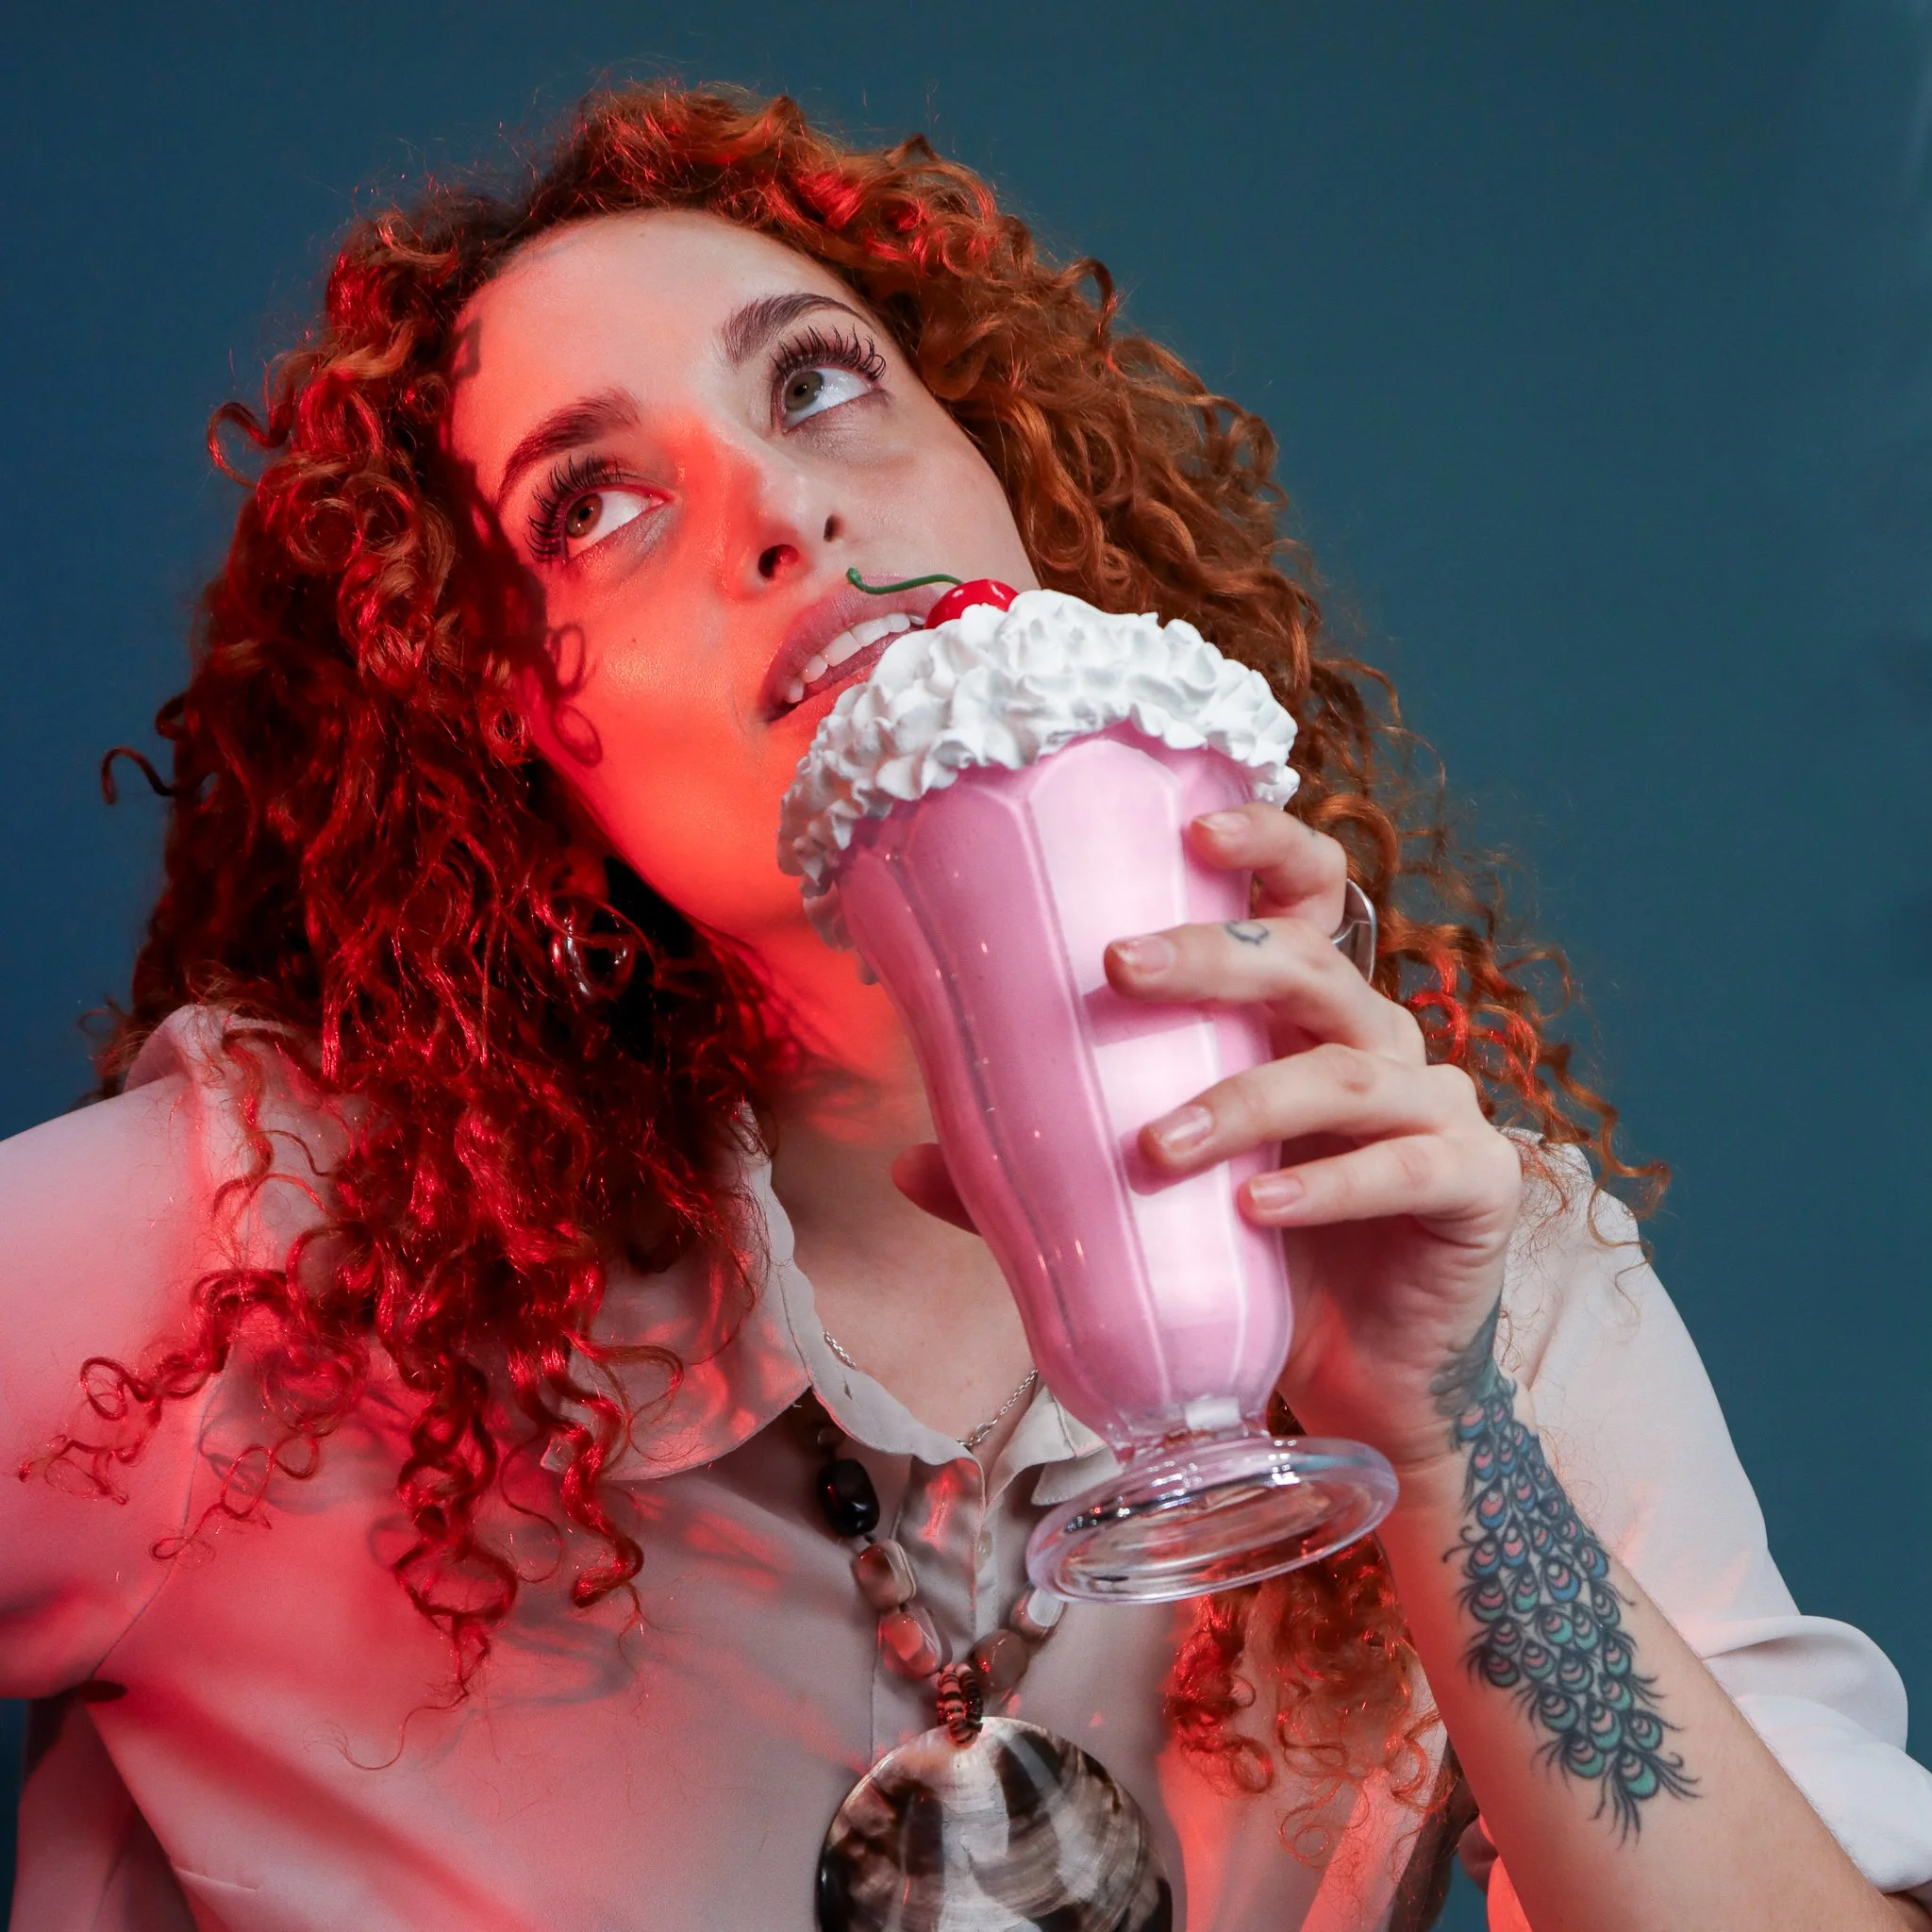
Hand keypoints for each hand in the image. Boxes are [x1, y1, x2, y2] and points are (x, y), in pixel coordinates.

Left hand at [1098, 804, 1522, 1476]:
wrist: (1363, 1382)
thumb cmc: (1259, 1265)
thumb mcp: (1154, 1209)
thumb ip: (1049, 1177)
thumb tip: (910, 1162)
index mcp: (1302, 1020)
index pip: (1304, 900)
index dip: (1268, 848)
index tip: (1192, 833)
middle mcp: (1375, 1040)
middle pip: (1308, 966)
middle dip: (1215, 957)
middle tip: (1119, 968)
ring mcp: (1437, 1107)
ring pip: (1346, 1069)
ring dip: (1246, 1101)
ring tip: (1157, 1148)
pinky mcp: (1473, 1185)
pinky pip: (1404, 1168)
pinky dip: (1328, 1189)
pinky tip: (1256, 1212)